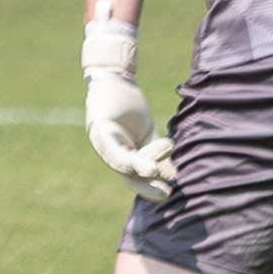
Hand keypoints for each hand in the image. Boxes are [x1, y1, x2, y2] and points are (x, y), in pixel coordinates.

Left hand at [84, 71, 175, 196]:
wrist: (117, 79)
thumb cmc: (130, 108)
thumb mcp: (148, 135)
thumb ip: (158, 155)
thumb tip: (174, 178)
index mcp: (123, 156)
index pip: (136, 177)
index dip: (150, 187)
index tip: (168, 194)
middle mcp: (110, 153)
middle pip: (127, 174)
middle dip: (144, 186)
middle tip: (165, 194)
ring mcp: (102, 142)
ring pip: (120, 161)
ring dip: (137, 168)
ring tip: (154, 173)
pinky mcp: (99, 128)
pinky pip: (109, 146)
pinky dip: (120, 155)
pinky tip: (130, 162)